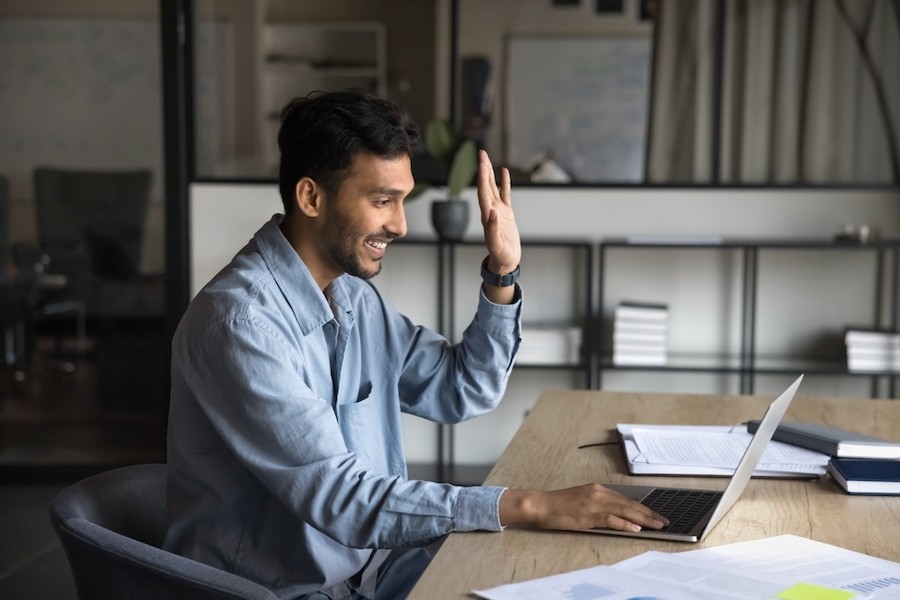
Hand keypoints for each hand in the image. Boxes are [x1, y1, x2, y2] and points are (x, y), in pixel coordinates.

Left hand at [477, 149, 520, 275]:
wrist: (506, 260)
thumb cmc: (500, 254)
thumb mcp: (496, 244)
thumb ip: (492, 228)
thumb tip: (492, 212)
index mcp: (487, 215)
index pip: (483, 192)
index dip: (481, 177)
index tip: (481, 164)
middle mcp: (490, 209)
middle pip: (485, 185)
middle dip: (483, 169)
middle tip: (481, 153)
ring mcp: (498, 210)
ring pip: (493, 187)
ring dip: (490, 173)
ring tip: (487, 158)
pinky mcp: (507, 213)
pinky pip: (505, 194)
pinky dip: (504, 183)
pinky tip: (504, 172)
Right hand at [499, 484, 668, 532]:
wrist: (539, 504)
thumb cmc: (558, 504)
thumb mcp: (581, 499)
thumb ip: (598, 504)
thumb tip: (616, 513)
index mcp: (597, 489)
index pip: (626, 499)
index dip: (643, 507)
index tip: (655, 514)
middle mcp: (598, 493)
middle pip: (629, 504)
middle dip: (649, 513)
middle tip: (664, 521)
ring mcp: (593, 504)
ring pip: (624, 511)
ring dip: (643, 519)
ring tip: (657, 525)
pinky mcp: (587, 515)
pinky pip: (610, 519)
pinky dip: (625, 524)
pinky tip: (635, 528)